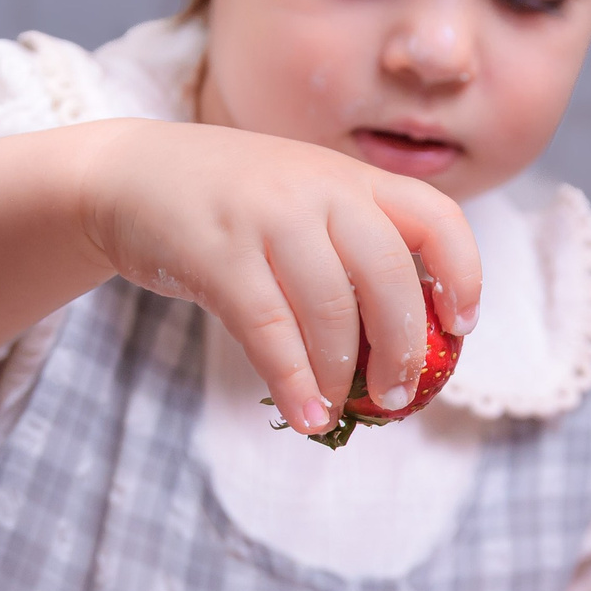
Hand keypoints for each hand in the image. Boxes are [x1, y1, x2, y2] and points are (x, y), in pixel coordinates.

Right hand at [76, 120, 480, 435]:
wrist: (127, 174)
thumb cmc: (229, 204)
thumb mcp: (301, 198)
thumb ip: (349, 247)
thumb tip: (404, 346)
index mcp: (351, 177)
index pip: (437, 217)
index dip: (463, 275)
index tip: (461, 327)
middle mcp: (317, 188)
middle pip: (388, 275)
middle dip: (404, 347)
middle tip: (397, 394)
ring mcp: (265, 216)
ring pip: (331, 308)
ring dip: (342, 373)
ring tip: (340, 410)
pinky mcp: (216, 252)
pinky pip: (268, 329)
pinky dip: (293, 382)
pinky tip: (305, 416)